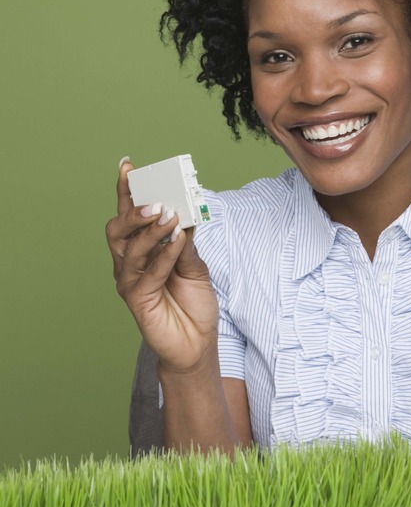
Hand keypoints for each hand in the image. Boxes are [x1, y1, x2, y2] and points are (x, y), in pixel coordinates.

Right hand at [106, 157, 218, 373]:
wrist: (197, 341)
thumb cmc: (193, 301)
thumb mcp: (195, 263)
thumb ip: (185, 240)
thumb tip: (183, 212)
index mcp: (142, 248)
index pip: (129, 214)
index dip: (126, 190)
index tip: (128, 165)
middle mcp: (130, 261)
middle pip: (118, 229)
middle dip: (133, 210)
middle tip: (156, 201)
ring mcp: (130, 280)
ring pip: (130, 248)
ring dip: (150, 230)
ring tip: (169, 215)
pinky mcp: (137, 298)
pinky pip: (148, 271)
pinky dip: (164, 253)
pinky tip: (178, 241)